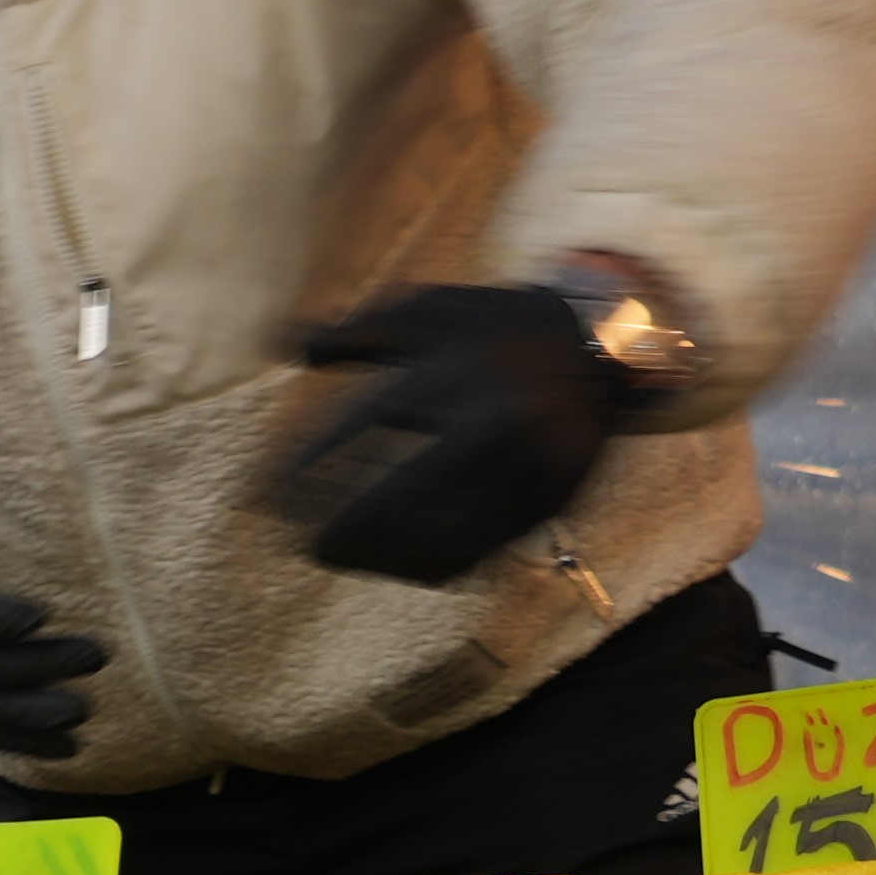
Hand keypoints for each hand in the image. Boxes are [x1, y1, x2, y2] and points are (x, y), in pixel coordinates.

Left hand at [270, 284, 630, 582]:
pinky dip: (428, 564)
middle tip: (304, 545)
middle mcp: (489, 422)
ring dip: (381, 557)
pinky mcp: (545, 501)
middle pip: (398, 498)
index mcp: (451, 373)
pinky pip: (479, 550)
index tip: (271, 489)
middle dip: (343, 530)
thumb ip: (358, 331)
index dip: (310, 464)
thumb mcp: (428, 310)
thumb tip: (286, 345)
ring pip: (439, 537)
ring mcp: (522, 467)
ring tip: (343, 557)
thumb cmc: (496, 324)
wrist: (604, 342)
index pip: (362, 428)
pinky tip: (393, 563)